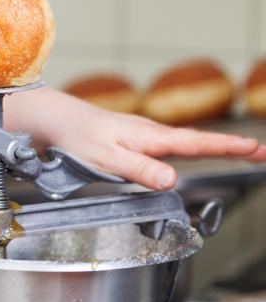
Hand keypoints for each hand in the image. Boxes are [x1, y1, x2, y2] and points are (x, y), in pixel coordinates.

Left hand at [11, 88, 265, 189]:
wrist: (56, 121)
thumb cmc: (78, 139)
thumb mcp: (108, 159)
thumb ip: (140, 170)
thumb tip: (173, 180)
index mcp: (151, 138)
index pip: (198, 144)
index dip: (229, 148)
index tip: (256, 150)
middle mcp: (152, 135)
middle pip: (200, 142)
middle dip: (233, 147)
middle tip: (262, 153)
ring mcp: (144, 137)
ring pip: (187, 143)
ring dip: (216, 147)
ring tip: (243, 152)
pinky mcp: (135, 142)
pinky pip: (170, 147)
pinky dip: (192, 149)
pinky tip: (194, 153)